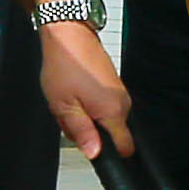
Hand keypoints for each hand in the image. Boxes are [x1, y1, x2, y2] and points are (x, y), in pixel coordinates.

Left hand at [38, 16, 130, 161]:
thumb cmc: (64, 66)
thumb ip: (81, 132)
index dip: (108, 155)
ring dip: (86, 117)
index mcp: (112, 112)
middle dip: (88, 132)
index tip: (91, 148)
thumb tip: (94, 154)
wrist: (70, 34)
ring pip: (104, 120)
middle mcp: (122, 104)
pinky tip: (74, 93)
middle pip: (110, 134)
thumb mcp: (64, 106)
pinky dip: (88, 105)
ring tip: (69, 101)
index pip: (124, 148)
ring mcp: (120, 93)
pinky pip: (104, 106)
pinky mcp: (114, 85)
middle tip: (68, 116)